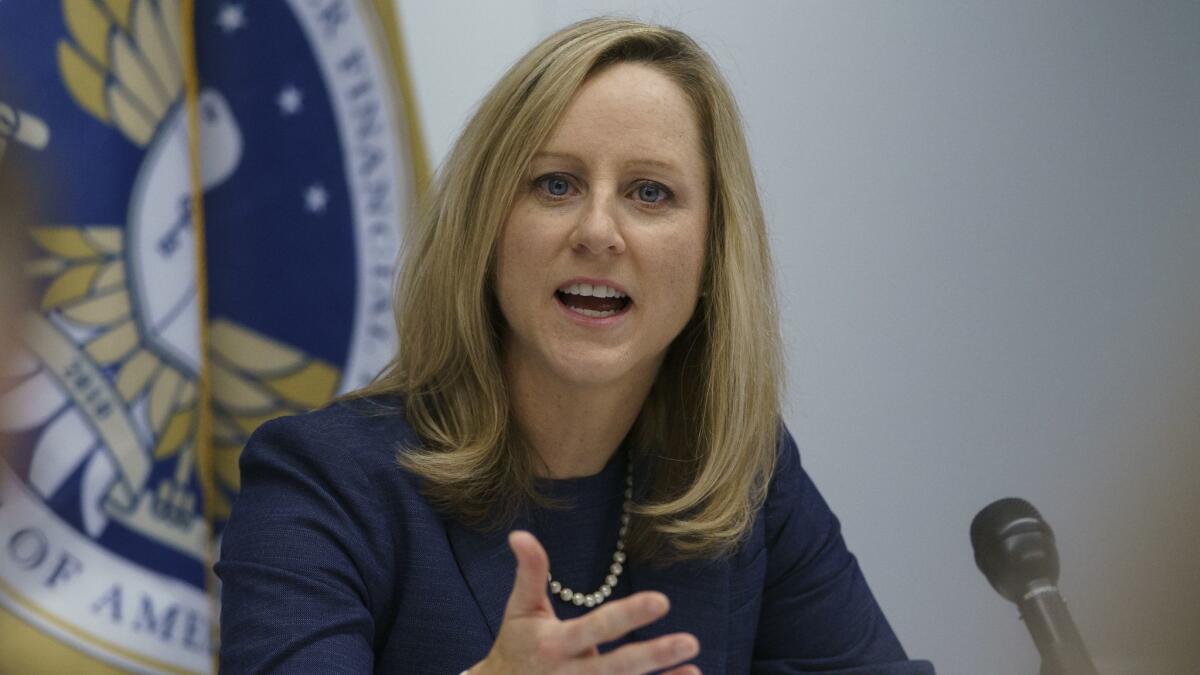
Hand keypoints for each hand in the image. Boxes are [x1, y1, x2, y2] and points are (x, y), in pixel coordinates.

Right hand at [471, 531, 700, 674]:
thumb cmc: (516, 645)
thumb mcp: (521, 608)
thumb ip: (530, 572)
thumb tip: (519, 534)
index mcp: (556, 644)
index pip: (597, 628)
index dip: (629, 615)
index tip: (662, 601)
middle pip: (617, 668)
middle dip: (654, 656)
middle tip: (690, 641)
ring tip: (695, 670)